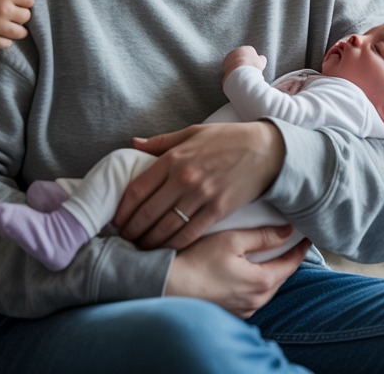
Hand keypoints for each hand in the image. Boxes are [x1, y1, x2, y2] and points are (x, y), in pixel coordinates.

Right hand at [0, 0, 34, 48]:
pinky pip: (6, 44)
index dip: (25, 1)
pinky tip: (3, 33)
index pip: (30, 1)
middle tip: (13, 12)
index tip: (19, 1)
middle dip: (22, 13)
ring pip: (21, 33)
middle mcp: (3, 10)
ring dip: (19, 29)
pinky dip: (7, 40)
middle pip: (27, 17)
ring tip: (12, 24)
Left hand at [114, 121, 283, 250]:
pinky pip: (190, 234)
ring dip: (149, 242)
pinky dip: (174, 245)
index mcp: (174, 159)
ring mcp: (201, 196)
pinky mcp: (218, 211)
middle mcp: (184, 179)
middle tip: (125, 239)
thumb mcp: (192, 132)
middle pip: (147, 213)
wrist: (267, 150)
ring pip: (166, 228)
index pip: (137, 190)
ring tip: (141, 248)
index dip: (123, 209)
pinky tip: (166, 250)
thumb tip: (133, 143)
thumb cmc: (228, 139)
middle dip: (132, 230)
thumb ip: (161, 142)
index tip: (117, 220)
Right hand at [165, 227, 309, 317]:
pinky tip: (247, 269)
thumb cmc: (197, 261)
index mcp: (262, 282)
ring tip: (270, 252)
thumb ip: (262, 237)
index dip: (300, 248)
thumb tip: (287, 232)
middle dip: (286, 258)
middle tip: (290, 240)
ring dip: (270, 270)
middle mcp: (256, 301)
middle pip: (280, 276)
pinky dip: (255, 280)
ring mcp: (243, 309)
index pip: (291, 264)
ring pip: (266, 287)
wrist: (166, 285)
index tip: (306, 235)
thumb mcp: (232, 241)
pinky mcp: (230, 311)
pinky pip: (251, 295)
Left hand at [222, 46, 266, 83]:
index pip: (250, 53)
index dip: (252, 61)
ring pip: (234, 61)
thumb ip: (262, 59)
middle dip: (243, 62)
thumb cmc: (253, 67)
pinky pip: (229, 66)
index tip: (252, 67)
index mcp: (247, 48)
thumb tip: (261, 57)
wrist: (241, 72)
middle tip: (246, 70)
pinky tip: (235, 75)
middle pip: (241, 56)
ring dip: (237, 66)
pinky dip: (231, 70)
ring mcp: (230, 55)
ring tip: (241, 74)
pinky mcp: (225, 62)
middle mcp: (238, 50)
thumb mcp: (261, 63)